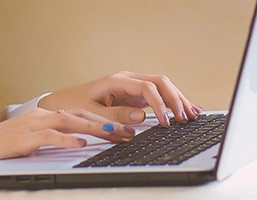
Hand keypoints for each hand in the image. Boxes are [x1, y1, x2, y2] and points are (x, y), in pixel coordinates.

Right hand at [0, 108, 134, 180]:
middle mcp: (41, 115)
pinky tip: (81, 143)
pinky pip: (50, 136)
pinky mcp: (24, 138)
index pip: (79, 114)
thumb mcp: (31, 139)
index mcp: (44, 115)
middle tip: (128, 131)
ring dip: (93, 127)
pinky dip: (67, 139)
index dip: (103, 119)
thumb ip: (53, 137)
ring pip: (69, 121)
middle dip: (105, 122)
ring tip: (113, 133)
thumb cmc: (0, 147)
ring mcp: (32, 125)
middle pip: (79, 115)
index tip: (123, 127)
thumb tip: (79, 141)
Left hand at [39, 71, 202, 126]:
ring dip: (178, 99)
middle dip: (175, 98)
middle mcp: (127, 80)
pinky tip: (186, 109)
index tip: (166, 121)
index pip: (147, 87)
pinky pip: (157, 96)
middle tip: (184, 118)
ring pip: (162, 87)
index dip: (159, 104)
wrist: (62, 105)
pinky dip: (172, 103)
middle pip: (160, 82)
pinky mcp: (134, 96)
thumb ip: (116, 116)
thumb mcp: (92, 114)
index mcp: (116, 81)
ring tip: (193, 114)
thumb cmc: (74, 107)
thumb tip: (141, 116)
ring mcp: (132, 87)